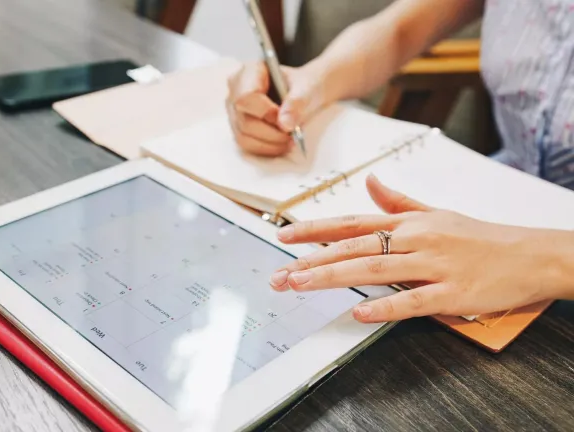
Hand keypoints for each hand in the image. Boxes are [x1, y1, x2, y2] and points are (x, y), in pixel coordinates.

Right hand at [225, 61, 325, 156]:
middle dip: (270, 133)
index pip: (246, 96)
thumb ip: (297, 102)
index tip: (285, 120)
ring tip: (289, 141)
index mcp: (250, 71)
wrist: (304, 93)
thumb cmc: (304, 86)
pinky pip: (245, 144)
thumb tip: (285, 123)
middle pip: (244, 119)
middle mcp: (235, 90)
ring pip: (243, 135)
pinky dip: (265, 148)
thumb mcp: (308, 88)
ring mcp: (234, 110)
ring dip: (269, 143)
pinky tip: (280, 145)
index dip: (265, 112)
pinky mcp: (238, 126)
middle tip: (291, 135)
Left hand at [269, 174, 573, 322]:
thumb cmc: (479, 236)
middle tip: (280, 273)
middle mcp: (415, 239)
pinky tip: (360, 312)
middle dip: (312, 259)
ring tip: (301, 283)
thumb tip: (370, 184)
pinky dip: (386, 306)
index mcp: (408, 222)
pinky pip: (414, 300)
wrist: (530, 254)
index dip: (314, 229)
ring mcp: (433, 265)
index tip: (283, 235)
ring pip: (375, 269)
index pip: (351, 223)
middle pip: (354, 247)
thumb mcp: (436, 212)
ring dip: (334, 277)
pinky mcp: (452, 293)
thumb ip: (398, 202)